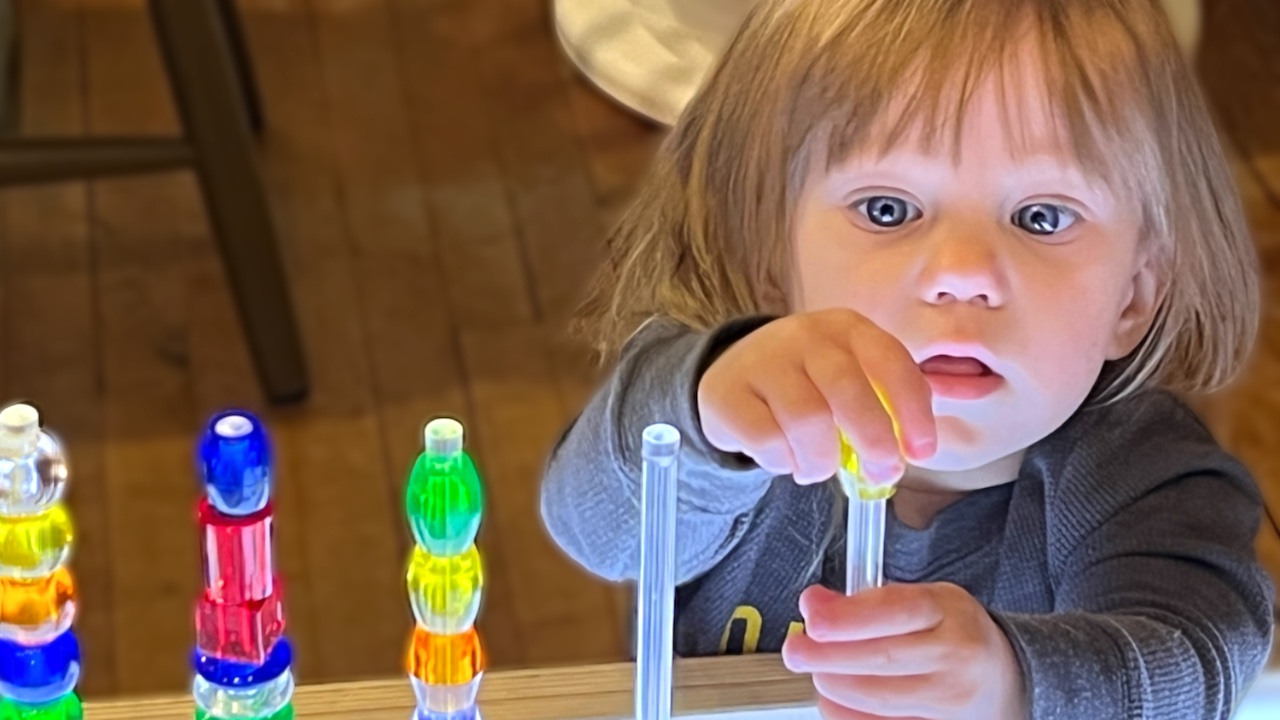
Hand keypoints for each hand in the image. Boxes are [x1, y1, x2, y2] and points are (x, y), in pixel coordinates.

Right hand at [697, 309, 935, 483]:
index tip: (921, 452)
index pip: (890, 362)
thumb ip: (882, 403)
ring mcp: (762, 359)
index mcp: (847, 328)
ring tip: (817, 467)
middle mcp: (805, 335)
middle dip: (874, 441)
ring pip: (807, 421)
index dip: (912, 410)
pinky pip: (767, 440)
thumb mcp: (848, 379)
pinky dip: (783, 462)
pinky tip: (784, 459)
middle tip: (880, 473)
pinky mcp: (727, 391)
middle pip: (848, 391)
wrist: (733, 377)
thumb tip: (911, 449)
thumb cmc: (807, 385)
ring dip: (821, 460)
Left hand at [782, 584, 1027, 719]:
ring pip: (877, 698)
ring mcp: (951, 701)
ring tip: (819, 672)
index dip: (846, 616)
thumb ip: (866, 602)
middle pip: (880, 658)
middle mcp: (956, 656)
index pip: (893, 610)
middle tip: (796, 650)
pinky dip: (848, 715)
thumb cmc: (954, 636)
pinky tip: (835, 701)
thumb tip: (814, 605)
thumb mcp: (922, 602)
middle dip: (827, 655)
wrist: (1004, 681)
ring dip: (834, 686)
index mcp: (948, 611)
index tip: (811, 616)